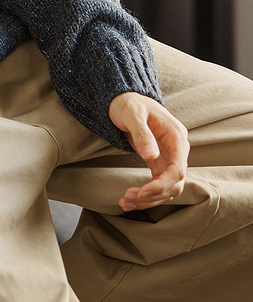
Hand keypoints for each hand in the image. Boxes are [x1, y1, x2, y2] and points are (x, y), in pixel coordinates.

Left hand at [108, 92, 189, 211]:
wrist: (123, 99)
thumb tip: (152, 156)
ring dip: (148, 199)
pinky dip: (145, 195)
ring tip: (125, 202)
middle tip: (128, 199)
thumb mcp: (132, 113)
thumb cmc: (128, 103)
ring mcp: (169, 158)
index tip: (143, 193)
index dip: (162, 185)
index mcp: (176, 136)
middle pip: (174, 183)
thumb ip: (142, 133)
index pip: (178, 170)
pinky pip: (157, 185)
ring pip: (167, 188)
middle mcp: (177, 150)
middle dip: (153, 195)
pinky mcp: (159, 163)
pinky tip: (129, 200)